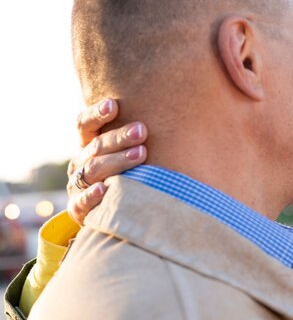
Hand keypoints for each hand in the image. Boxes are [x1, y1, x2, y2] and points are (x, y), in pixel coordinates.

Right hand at [66, 99, 146, 224]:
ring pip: (93, 169)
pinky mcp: (78, 209)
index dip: (97, 114)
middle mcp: (81, 162)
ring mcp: (77, 185)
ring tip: (140, 154)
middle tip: (142, 131)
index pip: (85, 124)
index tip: (113, 105)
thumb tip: (186, 115)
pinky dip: (91, 196)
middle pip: (96, 145)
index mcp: (90, 144)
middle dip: (119, 137)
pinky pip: (81, 202)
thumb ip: (144, 136)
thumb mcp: (134, 152)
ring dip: (116, 161)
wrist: (117, 214)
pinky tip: (104, 189)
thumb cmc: (134, 173)